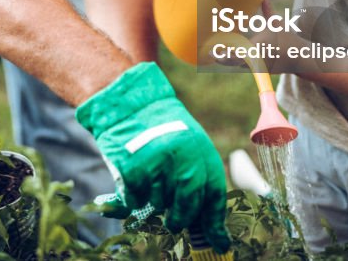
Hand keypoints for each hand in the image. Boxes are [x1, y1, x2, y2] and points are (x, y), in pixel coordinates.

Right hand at [76, 62, 229, 251]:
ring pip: (159, 205)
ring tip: (150, 181)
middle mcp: (182, 158)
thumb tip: (212, 226)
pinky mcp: (132, 170)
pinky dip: (134, 198)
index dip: (215, 222)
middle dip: (181, 218)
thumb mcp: (188, 145)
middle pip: (187, 206)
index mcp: (201, 150)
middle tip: (175, 221)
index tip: (219, 243)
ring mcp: (156, 164)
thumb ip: (199, 178)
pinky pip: (136, 201)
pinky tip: (133, 180)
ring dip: (154, 203)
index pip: (213, 194)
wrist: (128, 104)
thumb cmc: (160, 128)